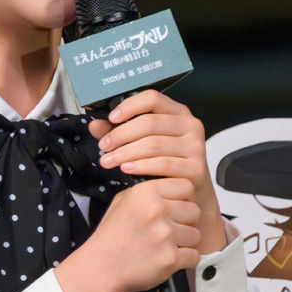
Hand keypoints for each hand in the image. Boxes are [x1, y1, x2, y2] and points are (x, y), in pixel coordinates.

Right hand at [53, 175, 201, 291]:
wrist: (100, 268)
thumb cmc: (110, 238)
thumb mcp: (122, 201)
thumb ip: (147, 191)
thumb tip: (169, 186)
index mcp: (146, 192)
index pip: (186, 186)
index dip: (183, 199)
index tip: (175, 209)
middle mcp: (157, 210)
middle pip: (195, 211)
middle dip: (186, 222)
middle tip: (169, 231)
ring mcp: (165, 234)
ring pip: (196, 235)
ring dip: (185, 243)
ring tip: (166, 247)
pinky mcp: (170, 258)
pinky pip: (194, 256)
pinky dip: (184, 261)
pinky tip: (168, 260)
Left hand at [88, 88, 226, 254]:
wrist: (192, 193)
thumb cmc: (167, 165)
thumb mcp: (143, 144)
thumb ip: (119, 133)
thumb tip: (95, 125)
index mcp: (177, 112)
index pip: (152, 98)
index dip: (130, 106)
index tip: (111, 118)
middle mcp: (190, 125)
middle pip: (150, 123)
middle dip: (121, 135)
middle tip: (104, 146)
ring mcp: (195, 146)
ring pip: (154, 144)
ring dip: (126, 152)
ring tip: (109, 161)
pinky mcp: (196, 167)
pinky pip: (163, 164)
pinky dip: (141, 166)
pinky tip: (126, 169)